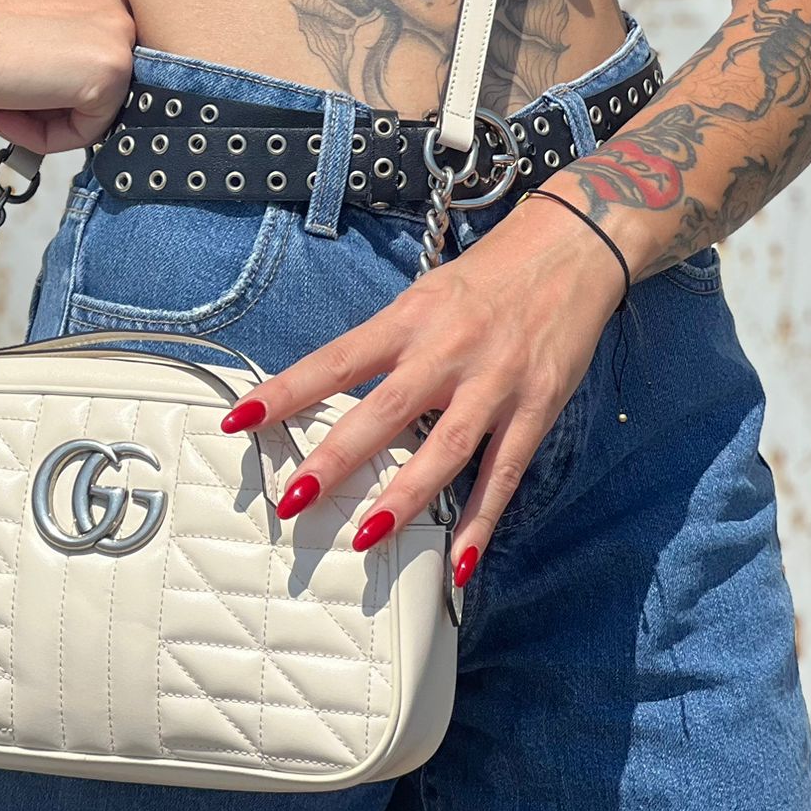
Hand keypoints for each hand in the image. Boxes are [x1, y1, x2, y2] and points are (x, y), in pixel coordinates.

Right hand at [0, 0, 136, 155]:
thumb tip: (73, 91)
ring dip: (41, 122)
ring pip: (93, 110)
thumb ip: (63, 48)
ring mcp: (120, 34)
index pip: (89, 57)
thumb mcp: (34, 24)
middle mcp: (117, 1)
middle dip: (45, 106)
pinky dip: (43, 137)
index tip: (10, 87)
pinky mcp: (113, 71)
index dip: (48, 82)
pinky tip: (5, 116)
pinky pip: (87, 130)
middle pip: (94, 83)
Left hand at [219, 201, 626, 580]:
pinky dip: (481, 522)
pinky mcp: (536, 407)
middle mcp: (447, 351)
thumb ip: (390, 343)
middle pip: (384, 412)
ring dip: (404, 499)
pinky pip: (503, 474)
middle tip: (293, 500)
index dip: (287, 390)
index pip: (337, 360)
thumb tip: (338, 390)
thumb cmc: (488, 275)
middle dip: (336, 458)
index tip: (240, 420)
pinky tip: (460, 563)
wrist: (571, 247)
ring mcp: (494, 383)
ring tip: (365, 538)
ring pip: (444, 450)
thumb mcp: (427, 296)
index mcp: (410, 318)